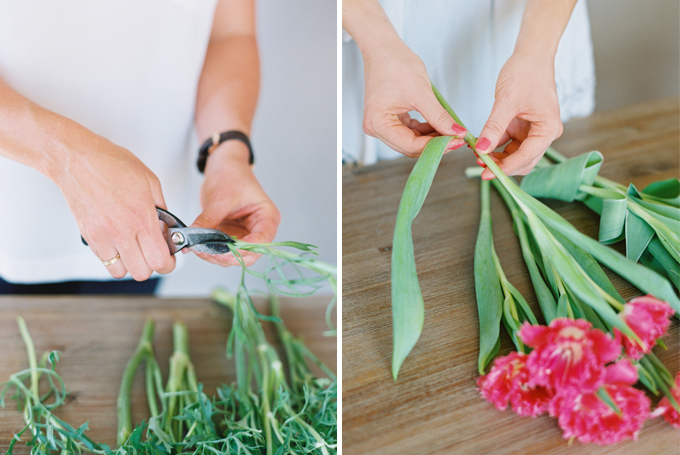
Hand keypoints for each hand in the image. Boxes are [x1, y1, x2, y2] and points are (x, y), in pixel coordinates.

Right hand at [54, 135, 174, 279]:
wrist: (77, 160)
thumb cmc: (112, 165)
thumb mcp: (150, 182)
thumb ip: (162, 210)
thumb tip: (167, 230)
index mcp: (141, 218)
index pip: (159, 260)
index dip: (168, 263)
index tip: (169, 258)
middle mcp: (121, 231)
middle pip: (141, 272)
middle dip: (151, 265)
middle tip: (152, 252)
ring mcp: (102, 236)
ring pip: (120, 271)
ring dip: (130, 264)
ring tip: (134, 248)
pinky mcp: (88, 237)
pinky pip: (104, 260)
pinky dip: (113, 257)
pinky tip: (118, 242)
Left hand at [190, 141, 279, 266]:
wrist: (223, 167)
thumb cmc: (231, 176)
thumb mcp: (220, 198)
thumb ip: (208, 220)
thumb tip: (193, 236)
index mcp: (267, 217)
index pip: (262, 241)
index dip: (244, 249)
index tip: (224, 250)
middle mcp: (259, 230)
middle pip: (249, 254)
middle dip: (228, 256)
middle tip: (207, 251)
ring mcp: (245, 234)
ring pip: (235, 256)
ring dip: (216, 256)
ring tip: (198, 248)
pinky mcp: (231, 236)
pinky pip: (223, 251)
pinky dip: (210, 251)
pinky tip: (197, 246)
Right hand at [361, 40, 466, 156]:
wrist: (383, 48)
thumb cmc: (395, 64)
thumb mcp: (421, 93)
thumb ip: (439, 117)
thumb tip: (456, 133)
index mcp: (378, 123)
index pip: (410, 145)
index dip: (435, 146)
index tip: (456, 142)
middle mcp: (376, 128)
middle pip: (409, 146)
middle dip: (434, 144)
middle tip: (457, 139)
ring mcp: (381, 124)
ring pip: (410, 141)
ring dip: (431, 138)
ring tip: (451, 132)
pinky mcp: (389, 119)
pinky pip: (409, 132)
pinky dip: (424, 131)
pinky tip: (439, 126)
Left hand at [475, 52, 562, 179]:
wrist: (530, 55)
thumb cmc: (526, 72)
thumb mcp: (507, 101)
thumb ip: (494, 127)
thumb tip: (482, 150)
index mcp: (548, 129)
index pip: (527, 156)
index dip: (506, 167)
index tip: (487, 174)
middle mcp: (543, 133)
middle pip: (523, 160)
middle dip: (502, 165)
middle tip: (479, 166)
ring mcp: (532, 131)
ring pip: (514, 155)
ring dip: (497, 157)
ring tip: (477, 154)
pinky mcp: (522, 127)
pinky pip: (508, 143)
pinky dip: (495, 146)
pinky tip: (480, 145)